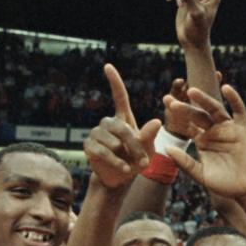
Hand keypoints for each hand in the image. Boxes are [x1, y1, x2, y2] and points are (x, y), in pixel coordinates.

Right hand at [85, 65, 160, 188]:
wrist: (120, 179)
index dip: (114, 81)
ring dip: (124, 155)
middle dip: (134, 145)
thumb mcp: (148, 150)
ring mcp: (96, 133)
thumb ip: (150, 136)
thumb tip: (157, 121)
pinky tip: (123, 169)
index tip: (108, 66)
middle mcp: (108, 123)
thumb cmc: (136, 160)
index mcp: (123, 119)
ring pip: (111, 140)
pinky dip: (114, 161)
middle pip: (120, 127)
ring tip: (132, 167)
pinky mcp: (89, 146)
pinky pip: (101, 151)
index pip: (119, 97)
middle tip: (145, 162)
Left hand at [163, 85, 245, 198]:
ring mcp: (229, 128)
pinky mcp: (243, 128)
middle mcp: (214, 131)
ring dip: (204, 99)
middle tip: (169, 100)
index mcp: (202, 140)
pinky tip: (226, 88)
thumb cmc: (225, 184)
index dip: (176, 117)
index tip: (163, 106)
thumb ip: (185, 162)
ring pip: (215, 109)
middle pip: (197, 115)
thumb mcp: (201, 174)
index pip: (187, 125)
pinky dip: (234, 98)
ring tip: (191, 90)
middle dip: (184, 107)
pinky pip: (239, 110)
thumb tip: (166, 148)